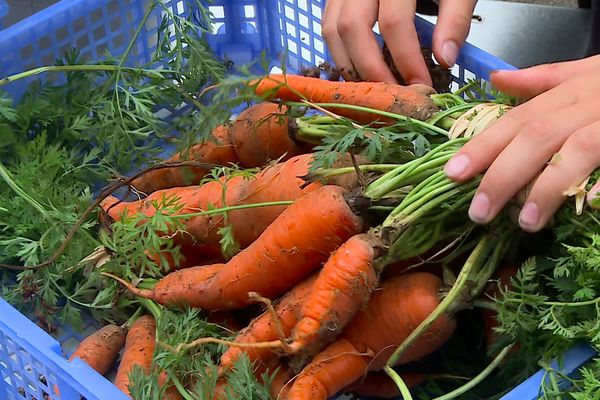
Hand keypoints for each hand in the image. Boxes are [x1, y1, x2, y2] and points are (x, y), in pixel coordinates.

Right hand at [321, 0, 476, 84]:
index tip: (421, 86)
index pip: (394, 23)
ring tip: (373, 88)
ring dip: (349, 64)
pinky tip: (359, 70)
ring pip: (332, 29)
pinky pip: (328, 25)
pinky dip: (340, 52)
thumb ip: (455, 19)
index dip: (406, 59)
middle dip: (371, 69)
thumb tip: (444, 60)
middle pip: (352, 28)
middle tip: (391, 94)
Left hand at [444, 55, 599, 231]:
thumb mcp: (587, 71)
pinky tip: (589, 205)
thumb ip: (543, 80)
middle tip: (477, 212)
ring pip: (576, 151)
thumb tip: (497, 80)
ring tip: (524, 222)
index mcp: (571, 91)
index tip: (452, 173)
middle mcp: (589, 104)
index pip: (517, 119)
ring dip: (547, 187)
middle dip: (502, 174)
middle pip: (537, 136)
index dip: (483, 146)